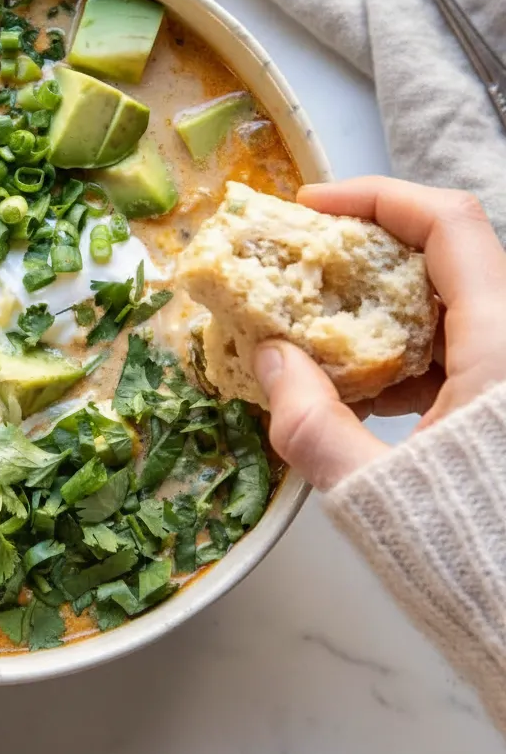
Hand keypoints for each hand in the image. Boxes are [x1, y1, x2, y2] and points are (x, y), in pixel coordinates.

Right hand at [253, 177, 505, 489]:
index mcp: (502, 346)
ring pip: (448, 304)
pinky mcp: (502, 405)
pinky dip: (401, 349)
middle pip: (445, 257)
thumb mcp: (373, 490)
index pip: (449, 224)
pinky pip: (454, 350)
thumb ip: (312, 423)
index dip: (378, 198)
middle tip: (304, 261)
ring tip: (318, 324)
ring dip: (379, 302)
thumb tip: (271, 358)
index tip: (312, 206)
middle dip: (368, 248)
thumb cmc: (474, 555)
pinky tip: (358, 384)